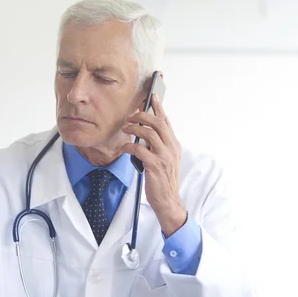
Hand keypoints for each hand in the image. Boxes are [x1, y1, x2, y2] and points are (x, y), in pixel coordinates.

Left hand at [121, 93, 186, 236]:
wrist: (167, 200)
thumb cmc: (163, 180)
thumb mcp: (164, 159)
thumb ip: (158, 145)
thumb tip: (144, 131)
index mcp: (174, 145)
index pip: (166, 122)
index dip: (158, 108)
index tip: (152, 96)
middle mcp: (171, 149)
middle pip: (158, 123)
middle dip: (144, 115)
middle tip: (132, 115)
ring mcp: (164, 157)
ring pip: (150, 133)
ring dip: (135, 128)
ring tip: (126, 128)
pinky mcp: (154, 166)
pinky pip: (140, 149)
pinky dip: (130, 145)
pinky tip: (124, 146)